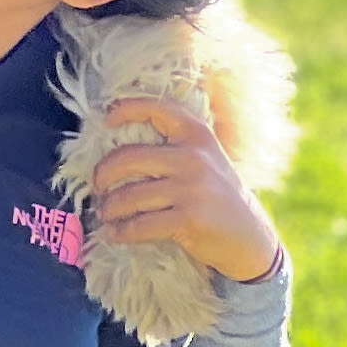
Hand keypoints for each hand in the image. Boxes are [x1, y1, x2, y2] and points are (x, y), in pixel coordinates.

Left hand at [90, 99, 282, 284]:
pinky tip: (116, 233)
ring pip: (129, 196)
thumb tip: (119, 144)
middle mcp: (194, 157)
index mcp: (197, 135)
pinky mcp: (188, 219)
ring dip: (109, 207)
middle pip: (128, 158)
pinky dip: (122, 232)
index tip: (106, 119)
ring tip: (105, 213)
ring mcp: (191, 189)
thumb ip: (175, 146)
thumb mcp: (206, 159)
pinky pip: (140, 225)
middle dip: (103, 174)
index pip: (157, 109)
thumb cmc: (217, 195)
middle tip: (97, 185)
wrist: (249, 237)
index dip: (127, 109)